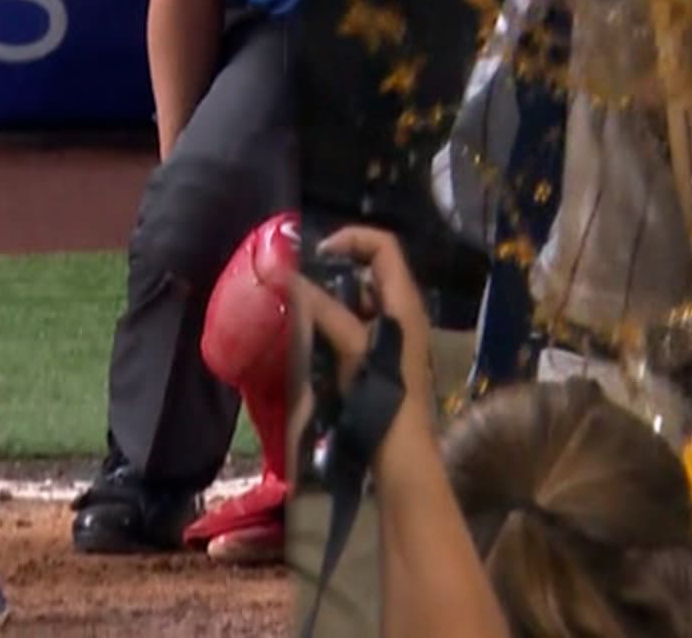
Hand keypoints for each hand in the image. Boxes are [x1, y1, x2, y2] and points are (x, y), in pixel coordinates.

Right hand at [290, 224, 437, 459]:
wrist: (400, 454)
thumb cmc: (382, 395)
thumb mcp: (352, 347)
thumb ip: (322, 309)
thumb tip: (288, 277)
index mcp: (404, 301)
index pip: (383, 245)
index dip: (351, 238)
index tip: (315, 254)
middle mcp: (402, 312)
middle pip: (368, 272)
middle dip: (332, 272)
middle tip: (298, 283)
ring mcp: (392, 337)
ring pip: (358, 302)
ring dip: (328, 301)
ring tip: (297, 310)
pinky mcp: (380, 359)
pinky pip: (354, 328)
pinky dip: (332, 326)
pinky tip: (308, 340)